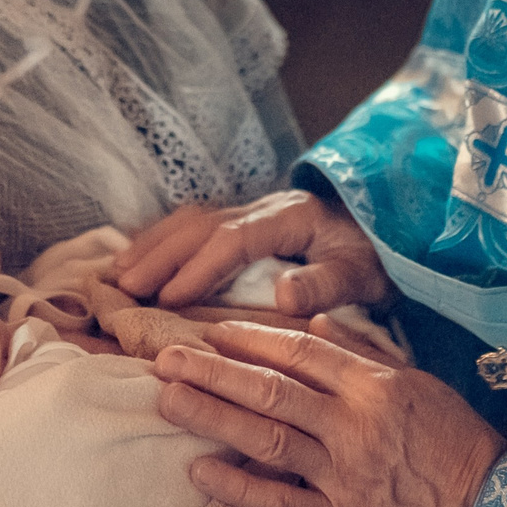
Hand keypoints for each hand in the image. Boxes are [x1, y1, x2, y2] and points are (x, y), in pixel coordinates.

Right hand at [115, 191, 391, 313]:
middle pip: (200, 225)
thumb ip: (326, 284)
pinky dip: (160, 241)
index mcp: (291, 217)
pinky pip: (193, 226)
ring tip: (117, 275)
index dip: (199, 267)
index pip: (234, 239)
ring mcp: (251, 212)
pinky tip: (137, 259)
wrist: (389, 233)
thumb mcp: (362, 275)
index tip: (169, 298)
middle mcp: (264, 208)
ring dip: (152, 246)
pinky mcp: (245, 223)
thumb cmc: (375, 260)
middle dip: (160, 255)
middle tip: (125, 288)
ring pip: (190, 222)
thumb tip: (284, 295)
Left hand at [154, 320, 506, 506]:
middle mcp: (355, 424)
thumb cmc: (457, 443)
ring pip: (266, 438)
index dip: (248, 338)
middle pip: (270, 390)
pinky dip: (237, 486)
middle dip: (212, 370)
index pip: (299, 350)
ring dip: (211, 416)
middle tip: (163, 356)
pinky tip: (198, 470)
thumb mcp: (419, 383)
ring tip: (166, 398)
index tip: (208, 329)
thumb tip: (312, 319)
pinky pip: (279, 501)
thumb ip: (363, 352)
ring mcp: (345, 474)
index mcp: (374, 385)